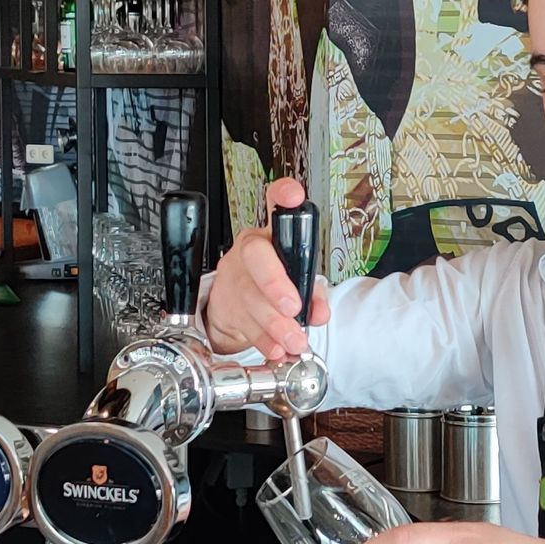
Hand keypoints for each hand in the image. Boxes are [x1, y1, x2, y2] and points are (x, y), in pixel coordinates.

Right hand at [204, 176, 332, 357]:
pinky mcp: (226, 304)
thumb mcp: (298, 278)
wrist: (236, 305)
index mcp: (273, 234)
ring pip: (250, 296)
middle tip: (293, 309)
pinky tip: (275, 348)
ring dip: (274, 324)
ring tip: (293, 340)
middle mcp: (251, 250)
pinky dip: (262, 339)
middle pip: (256, 257)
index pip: (276, 204)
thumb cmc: (272, 283)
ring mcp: (234, 276)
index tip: (292, 195)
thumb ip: (313, 291)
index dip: (283, 196)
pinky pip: (243, 322)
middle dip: (275, 285)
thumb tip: (319, 312)